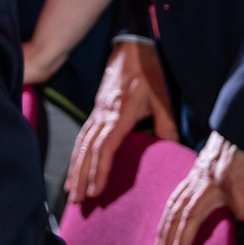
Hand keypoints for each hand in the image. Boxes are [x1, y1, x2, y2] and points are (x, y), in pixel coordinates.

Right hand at [64, 38, 178, 206]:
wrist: (134, 43)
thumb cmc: (150, 69)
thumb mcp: (163, 96)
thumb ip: (166, 124)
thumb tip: (172, 150)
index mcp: (121, 113)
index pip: (106, 147)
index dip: (99, 170)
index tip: (95, 192)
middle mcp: (104, 113)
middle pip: (87, 149)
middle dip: (81, 176)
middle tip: (76, 201)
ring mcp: (97, 109)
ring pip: (81, 143)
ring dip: (75, 167)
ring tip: (71, 191)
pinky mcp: (96, 107)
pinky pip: (83, 134)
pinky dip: (77, 153)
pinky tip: (74, 166)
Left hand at [154, 131, 243, 244]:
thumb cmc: (235, 149)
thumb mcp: (216, 169)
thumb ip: (206, 187)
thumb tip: (206, 208)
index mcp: (193, 180)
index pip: (171, 210)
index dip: (164, 232)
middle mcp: (199, 182)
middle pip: (176, 216)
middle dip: (166, 243)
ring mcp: (216, 181)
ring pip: (192, 216)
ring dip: (182, 242)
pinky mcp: (236, 179)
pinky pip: (243, 206)